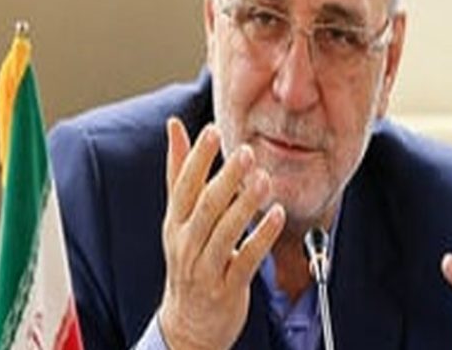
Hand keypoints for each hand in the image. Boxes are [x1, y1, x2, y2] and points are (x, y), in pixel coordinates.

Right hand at [157, 119, 285, 349]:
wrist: (188, 325)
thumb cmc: (188, 260)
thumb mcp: (178, 217)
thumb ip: (179, 172)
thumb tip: (175, 126)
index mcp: (175, 223)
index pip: (182, 186)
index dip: (195, 158)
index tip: (211, 130)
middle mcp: (186, 244)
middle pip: (204, 207)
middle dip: (225, 178)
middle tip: (246, 151)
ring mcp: (205, 268)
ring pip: (224, 233)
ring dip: (244, 205)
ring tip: (264, 180)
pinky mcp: (227, 288)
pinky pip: (245, 260)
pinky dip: (261, 237)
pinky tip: (277, 215)